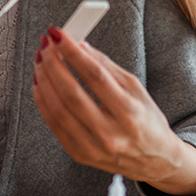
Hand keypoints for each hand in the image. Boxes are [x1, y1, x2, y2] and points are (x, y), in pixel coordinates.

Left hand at [32, 27, 195, 195]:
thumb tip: (80, 46)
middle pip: (71, 94)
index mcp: (129, 112)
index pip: (95, 76)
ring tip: (41, 60)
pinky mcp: (79, 154)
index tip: (59, 35)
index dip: (73, 52)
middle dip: (53, 64)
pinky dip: (43, 100)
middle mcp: (110, 133)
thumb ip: (107, 66)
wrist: (155, 160)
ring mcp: (92, 147)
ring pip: (57, 110)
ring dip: (44, 80)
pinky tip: (41, 83)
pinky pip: (53, 124)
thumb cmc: (147, 121)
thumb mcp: (136, 89)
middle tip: (46, 45)